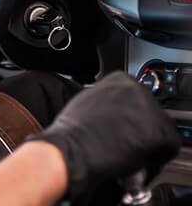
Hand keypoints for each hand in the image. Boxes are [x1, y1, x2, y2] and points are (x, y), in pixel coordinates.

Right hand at [32, 71, 180, 200]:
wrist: (69, 150)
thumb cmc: (71, 131)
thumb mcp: (88, 103)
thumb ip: (109, 103)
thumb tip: (120, 116)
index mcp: (119, 79)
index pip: (139, 99)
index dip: (133, 118)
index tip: (127, 129)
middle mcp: (137, 89)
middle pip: (152, 113)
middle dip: (141, 129)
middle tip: (126, 143)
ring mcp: (148, 109)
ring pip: (161, 129)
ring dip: (147, 142)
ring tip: (126, 152)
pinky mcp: (157, 131)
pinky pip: (168, 147)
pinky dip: (155, 157)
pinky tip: (133, 159)